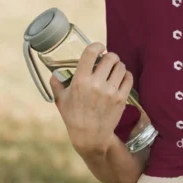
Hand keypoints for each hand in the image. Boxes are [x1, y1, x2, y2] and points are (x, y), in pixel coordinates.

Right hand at [49, 41, 132, 156]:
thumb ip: (56, 84)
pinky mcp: (121, 98)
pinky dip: (125, 75)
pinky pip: (128, 78)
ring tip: (113, 70)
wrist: (90, 136)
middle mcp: (96, 84)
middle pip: (110, 57)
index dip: (97, 46)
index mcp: (80, 81)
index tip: (99, 48)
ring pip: (121, 66)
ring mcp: (110, 91)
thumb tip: (54, 73)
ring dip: (118, 65)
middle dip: (109, 56)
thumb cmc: (73, 117)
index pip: (90, 53)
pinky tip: (120, 78)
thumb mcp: (61, 100)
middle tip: (107, 60)